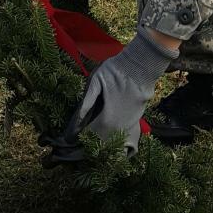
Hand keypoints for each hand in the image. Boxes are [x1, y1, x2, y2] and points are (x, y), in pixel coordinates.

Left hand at [44, 28, 177, 160]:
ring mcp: (130, 126)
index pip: (90, 137)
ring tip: (97, 145)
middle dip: (92, 145)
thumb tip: (75, 121)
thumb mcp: (95, 83)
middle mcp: (118, 128)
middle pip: (102, 144)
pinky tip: (113, 140)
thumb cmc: (115, 72)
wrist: (140, 66)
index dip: (80, 139)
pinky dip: (119, 142)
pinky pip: (127, 139)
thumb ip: (86, 104)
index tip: (72, 139)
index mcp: (106, 120)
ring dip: (106, 146)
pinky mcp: (137, 121)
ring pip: (116, 144)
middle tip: (82, 144)